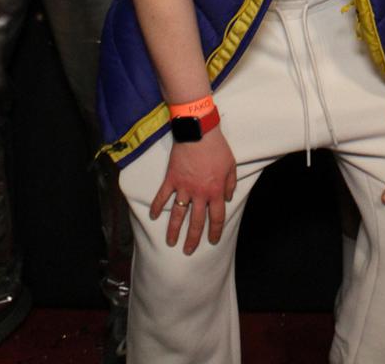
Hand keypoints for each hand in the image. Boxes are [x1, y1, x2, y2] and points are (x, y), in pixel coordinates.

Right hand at [150, 127, 236, 253]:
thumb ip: (230, 183)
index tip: (212, 240)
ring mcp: (184, 187)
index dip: (215, 231)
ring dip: (174, 230)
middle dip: (193, 238)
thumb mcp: (231, 164)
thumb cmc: (217, 147)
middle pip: (197, 221)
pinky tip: (153, 217)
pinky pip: (162, 196)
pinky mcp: (171, 179)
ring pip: (178, 214)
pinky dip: (157, 206)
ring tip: (171, 242)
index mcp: (216, 190)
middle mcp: (199, 193)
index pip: (216, 217)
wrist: (199, 132)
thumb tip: (228, 198)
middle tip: (188, 251)